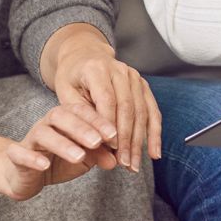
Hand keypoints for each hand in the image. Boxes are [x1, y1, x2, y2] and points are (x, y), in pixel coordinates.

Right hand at [0, 103, 121, 200]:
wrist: (24, 176)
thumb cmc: (57, 161)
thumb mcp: (84, 158)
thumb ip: (99, 155)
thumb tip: (115, 160)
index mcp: (65, 119)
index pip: (81, 112)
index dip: (98, 122)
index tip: (114, 135)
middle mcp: (46, 124)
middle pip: (61, 116)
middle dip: (81, 128)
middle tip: (98, 142)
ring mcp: (30, 139)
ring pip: (42, 134)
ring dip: (62, 144)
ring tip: (79, 156)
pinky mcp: (16, 156)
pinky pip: (20, 153)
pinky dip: (32, 158)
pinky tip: (45, 165)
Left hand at [39, 23, 161, 171]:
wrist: (86, 56)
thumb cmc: (73, 78)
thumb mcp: (66, 94)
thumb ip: (81, 117)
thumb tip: (98, 146)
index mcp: (97, 69)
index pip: (107, 100)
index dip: (110, 126)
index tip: (110, 149)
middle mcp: (120, 70)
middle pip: (128, 108)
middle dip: (127, 139)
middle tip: (124, 164)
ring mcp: (135, 77)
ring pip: (142, 112)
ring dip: (140, 141)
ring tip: (134, 164)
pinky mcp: (143, 86)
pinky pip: (152, 111)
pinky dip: (154, 133)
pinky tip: (154, 152)